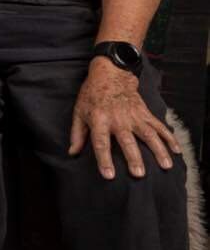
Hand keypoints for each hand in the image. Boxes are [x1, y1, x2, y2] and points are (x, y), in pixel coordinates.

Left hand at [69, 58, 180, 178]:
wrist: (110, 74)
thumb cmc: (92, 95)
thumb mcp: (79, 112)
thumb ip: (77, 134)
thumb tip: (72, 153)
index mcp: (99, 120)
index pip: (101, 143)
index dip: (104, 159)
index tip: (109, 175)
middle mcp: (118, 119)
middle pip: (127, 141)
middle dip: (134, 158)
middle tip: (139, 174)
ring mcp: (134, 116)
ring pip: (148, 134)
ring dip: (158, 150)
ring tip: (166, 165)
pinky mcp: (145, 113)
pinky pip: (159, 126)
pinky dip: (169, 138)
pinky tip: (176, 150)